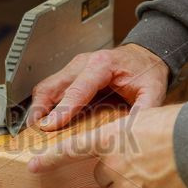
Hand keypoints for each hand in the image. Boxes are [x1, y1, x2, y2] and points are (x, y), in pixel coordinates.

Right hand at [26, 43, 168, 130]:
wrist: (145, 56)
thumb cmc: (146, 71)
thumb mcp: (153, 90)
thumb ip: (145, 110)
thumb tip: (133, 131)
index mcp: (103, 65)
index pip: (77, 89)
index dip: (62, 109)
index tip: (50, 126)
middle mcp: (84, 63)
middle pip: (52, 86)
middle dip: (40, 109)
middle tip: (34, 132)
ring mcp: (74, 68)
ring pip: (46, 87)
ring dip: (38, 108)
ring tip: (35, 130)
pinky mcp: (70, 74)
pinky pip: (50, 89)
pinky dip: (43, 105)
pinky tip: (44, 121)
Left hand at [27, 104, 187, 187]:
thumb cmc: (182, 128)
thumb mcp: (146, 118)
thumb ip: (126, 133)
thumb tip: (126, 145)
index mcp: (112, 137)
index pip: (72, 149)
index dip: (50, 158)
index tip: (34, 165)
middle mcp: (114, 163)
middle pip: (102, 175)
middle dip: (115, 171)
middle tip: (139, 163)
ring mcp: (126, 186)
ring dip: (130, 186)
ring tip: (154, 173)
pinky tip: (159, 187)